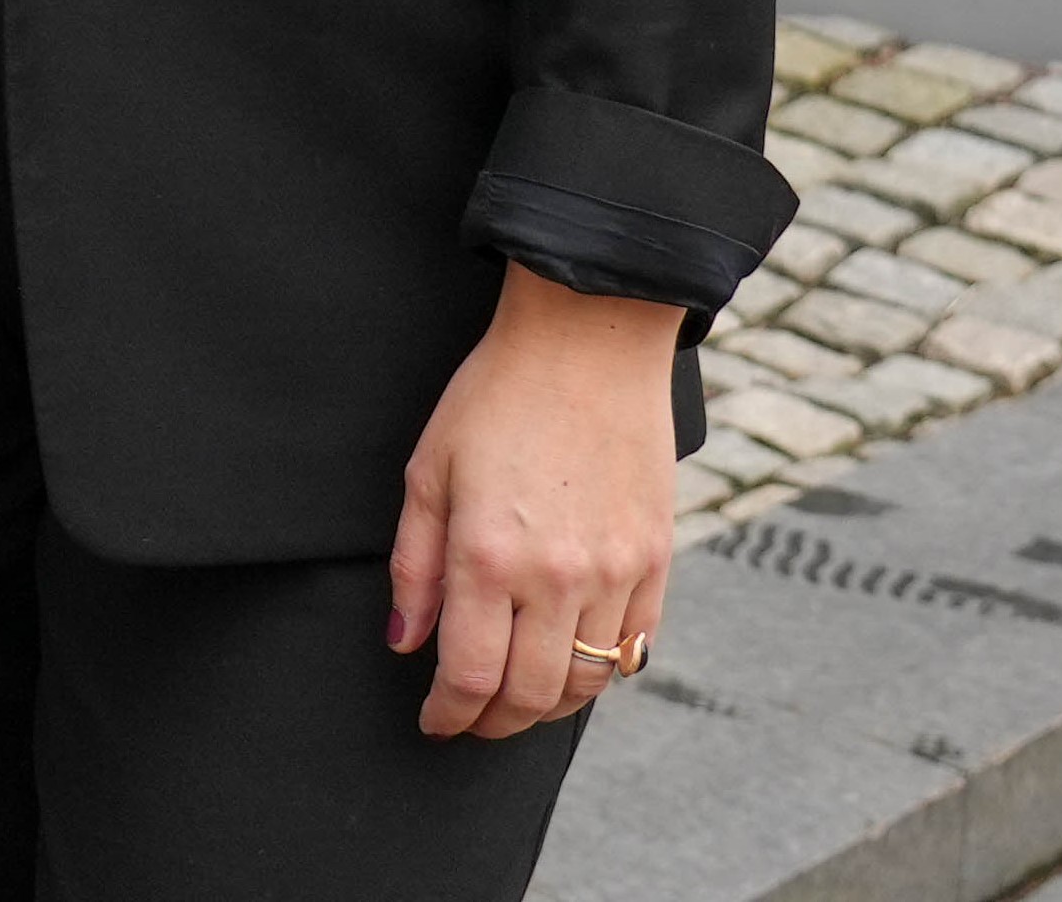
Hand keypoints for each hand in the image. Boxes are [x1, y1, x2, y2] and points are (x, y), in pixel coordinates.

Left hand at [385, 263, 681, 738]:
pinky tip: (573, 662)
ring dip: (547, 706)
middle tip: (471, 719)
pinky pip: (634, 649)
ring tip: (518, 697)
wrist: (589, 340)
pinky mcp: (656, 560)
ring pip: (586, 684)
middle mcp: (556, 577)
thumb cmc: (498, 395)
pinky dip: (602, 673)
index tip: (435, 722)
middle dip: (494, 722)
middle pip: (530, 696)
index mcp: (488, 556)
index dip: (448, 714)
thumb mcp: (429, 470)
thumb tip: (404, 641)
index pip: (469, 676)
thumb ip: (415, 566)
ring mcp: (615, 572)